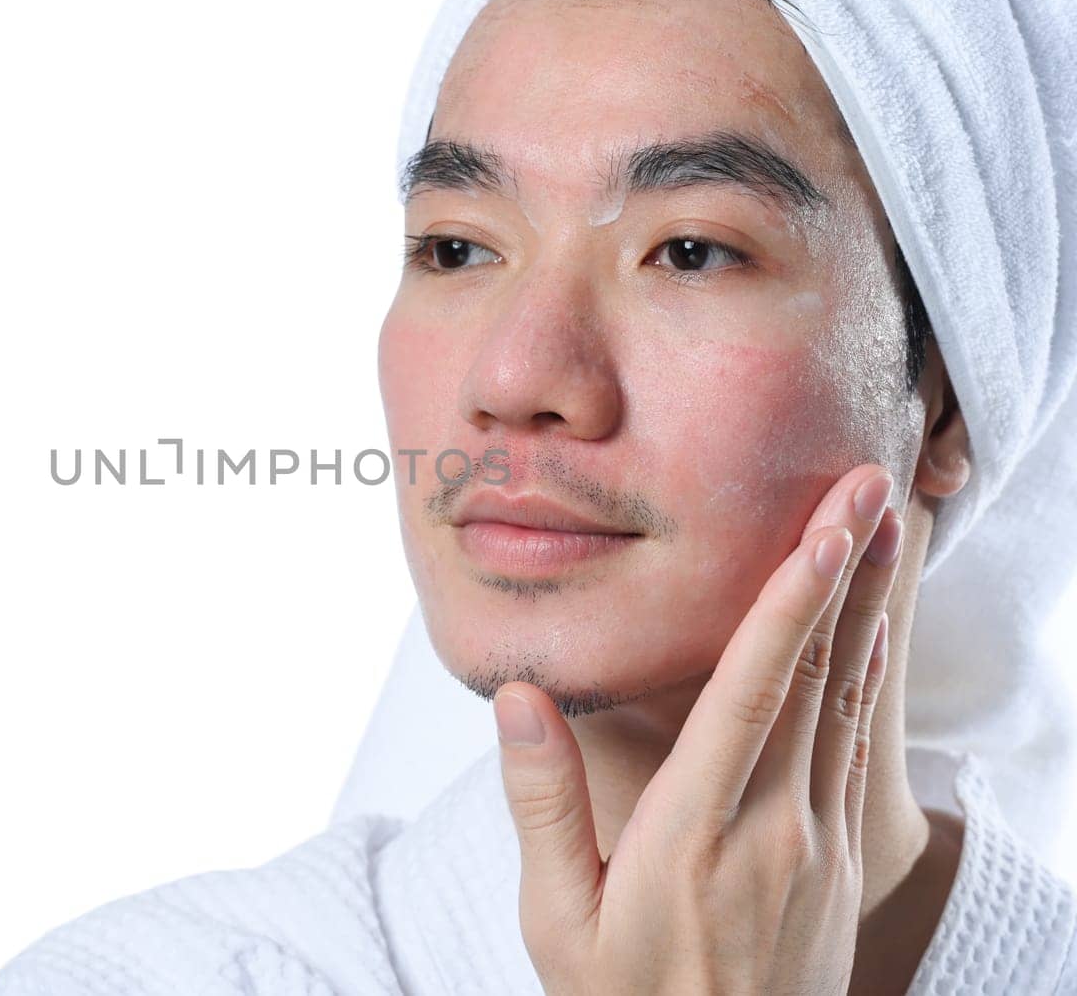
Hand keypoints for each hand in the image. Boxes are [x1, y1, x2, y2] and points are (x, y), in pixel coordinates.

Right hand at [492, 463, 904, 994]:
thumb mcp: (558, 919)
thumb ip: (542, 804)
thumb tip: (519, 696)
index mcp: (694, 836)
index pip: (750, 697)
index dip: (789, 606)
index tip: (822, 530)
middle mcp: (773, 832)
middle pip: (818, 680)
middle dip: (848, 574)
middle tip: (871, 487)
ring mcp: (819, 848)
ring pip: (851, 705)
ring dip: (873, 609)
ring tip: (888, 530)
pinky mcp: (841, 862)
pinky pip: (859, 748)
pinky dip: (870, 676)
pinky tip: (878, 630)